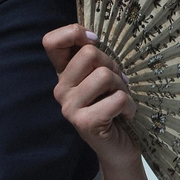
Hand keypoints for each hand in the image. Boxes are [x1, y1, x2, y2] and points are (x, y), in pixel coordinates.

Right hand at [42, 24, 138, 166]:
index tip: (94, 42)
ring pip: (105, 75)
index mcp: (62, 74)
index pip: (51, 41)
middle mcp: (60, 89)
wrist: (118, 147)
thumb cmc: (113, 105)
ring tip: (121, 100)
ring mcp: (69, 107)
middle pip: (89, 54)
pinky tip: (125, 114)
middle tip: (117, 84)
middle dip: (113, 65)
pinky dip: (129, 105)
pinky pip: (116, 99)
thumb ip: (94, 57)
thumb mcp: (103, 76)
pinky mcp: (84, 123)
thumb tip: (92, 37)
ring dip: (123, 87)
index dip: (74, 33)